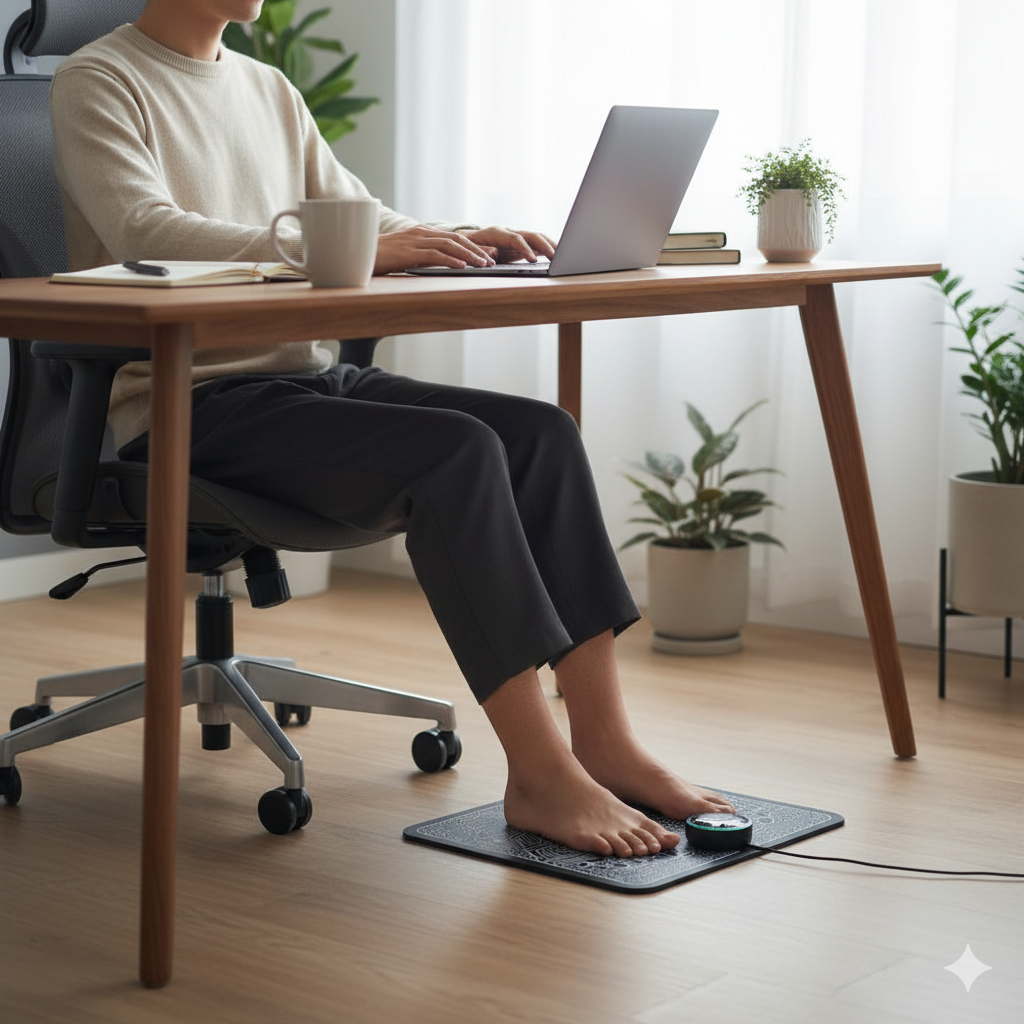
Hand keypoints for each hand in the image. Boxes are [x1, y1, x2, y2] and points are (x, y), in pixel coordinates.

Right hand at [374, 225, 495, 274]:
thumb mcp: (403, 255)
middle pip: (455, 239)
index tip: (487, 255)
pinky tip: (462, 267)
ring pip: (449, 246)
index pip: (452, 238)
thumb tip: (434, 266)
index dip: (472, 246)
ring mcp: (414, 241)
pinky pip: (434, 255)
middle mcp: (420, 233)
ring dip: (468, 255)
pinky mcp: (408, 252)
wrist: (353, 254)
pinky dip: (451, 260)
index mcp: (420, 233)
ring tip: (483, 264)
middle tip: (492, 260)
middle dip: (476, 250)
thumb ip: (419, 257)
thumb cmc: (377, 258)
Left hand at [459, 226, 556, 263]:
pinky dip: (548, 249)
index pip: (516, 239)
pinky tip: (557, 255)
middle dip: (545, 245)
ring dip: (550, 245)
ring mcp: (517, 237)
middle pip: (532, 235)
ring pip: (537, 237)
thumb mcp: (471, 250)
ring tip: (563, 255)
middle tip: (556, 257)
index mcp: (497, 233)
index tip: (533, 260)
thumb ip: (483, 252)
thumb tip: (494, 254)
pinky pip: (537, 244)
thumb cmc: (469, 248)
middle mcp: (510, 232)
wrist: (468, 242)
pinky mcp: (521, 244)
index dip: (525, 249)